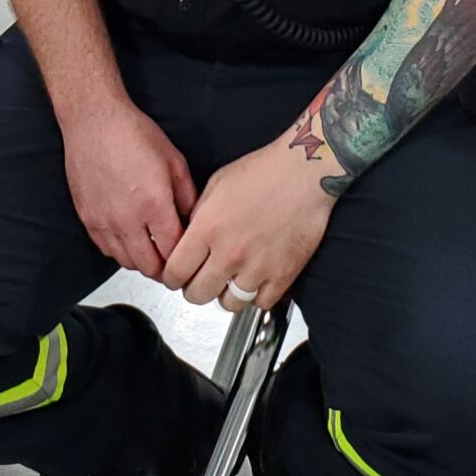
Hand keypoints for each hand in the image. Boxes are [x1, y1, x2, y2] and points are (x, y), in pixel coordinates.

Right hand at [61, 99, 196, 277]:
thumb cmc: (132, 133)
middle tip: (172, 262)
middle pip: (149, 267)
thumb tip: (195, 221)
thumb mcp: (174, 160)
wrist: (94, 121)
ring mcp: (104, 221)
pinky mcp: (87, 219)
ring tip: (152, 251)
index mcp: (154, 204)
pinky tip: (129, 239)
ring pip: (127, 262)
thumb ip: (188, 196)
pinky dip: (120, 251)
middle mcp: (127, 219)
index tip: (189, 258)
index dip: (184, 260)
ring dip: (142, 261)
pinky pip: (106, 249)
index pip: (173, 252)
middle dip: (164, 268)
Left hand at [160, 138, 332, 312]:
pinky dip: (256, 295)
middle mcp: (229, 252)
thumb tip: (188, 239)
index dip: (172, 277)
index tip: (177, 276)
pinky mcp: (282, 275)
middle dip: (194, 289)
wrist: (303, 173)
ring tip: (230, 280)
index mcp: (207, 228)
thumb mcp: (216, 184)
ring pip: (228, 304)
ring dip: (226, 294)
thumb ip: (199, 215)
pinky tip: (256, 280)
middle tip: (201, 280)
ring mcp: (256, 267)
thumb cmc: (263, 171)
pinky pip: (261, 303)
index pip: (175, 272)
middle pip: (197, 294)